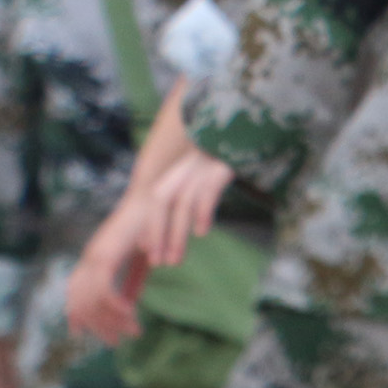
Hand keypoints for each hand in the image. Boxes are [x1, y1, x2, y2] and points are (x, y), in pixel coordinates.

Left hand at [66, 198, 151, 342]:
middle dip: (95, 325)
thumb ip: (131, 283)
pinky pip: (105, 289)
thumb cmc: (149, 227)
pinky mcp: (107, 255)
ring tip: (132, 332)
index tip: (81, 332)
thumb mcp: (139, 263)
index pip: (75, 290)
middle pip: (80, 300)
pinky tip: (131, 314)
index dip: (74, 313)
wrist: (152, 201)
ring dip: (111, 320)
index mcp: (95, 257)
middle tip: (115, 342)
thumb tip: (129, 304)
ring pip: (91, 299)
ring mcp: (96, 256)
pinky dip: (115, 306)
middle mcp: (90, 257)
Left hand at [143, 149, 234, 268]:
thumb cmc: (228, 153)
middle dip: (157, 234)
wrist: (242, 124)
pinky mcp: (220, 166)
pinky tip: (201, 232)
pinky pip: (206, 190)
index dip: (150, 226)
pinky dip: (202, 211)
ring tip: (175, 260)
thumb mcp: (209, 172)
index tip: (146, 251)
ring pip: (181, 203)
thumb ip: (199, 195)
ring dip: (176, 234)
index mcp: (180, 173)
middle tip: (157, 263)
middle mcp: (185, 171)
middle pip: (161, 203)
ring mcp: (201, 168)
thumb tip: (197, 228)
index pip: (156, 201)